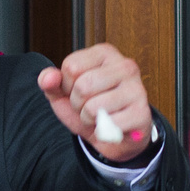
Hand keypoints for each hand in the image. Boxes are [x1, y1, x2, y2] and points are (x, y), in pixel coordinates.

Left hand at [38, 43, 155, 161]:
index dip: (67, 85)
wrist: (113, 137)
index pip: (71, 66)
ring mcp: (137, 88)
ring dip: (89, 118)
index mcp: (105, 53)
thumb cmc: (89, 108)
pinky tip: (111, 126)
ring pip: (93, 106)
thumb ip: (50, 82)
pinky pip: (107, 124)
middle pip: (82, 86)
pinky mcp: (142, 113)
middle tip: (88, 106)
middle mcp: (125, 66)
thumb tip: (48, 77)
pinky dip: (102, 130)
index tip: (77, 90)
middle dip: (77, 103)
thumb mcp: (63, 93)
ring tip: (99, 115)